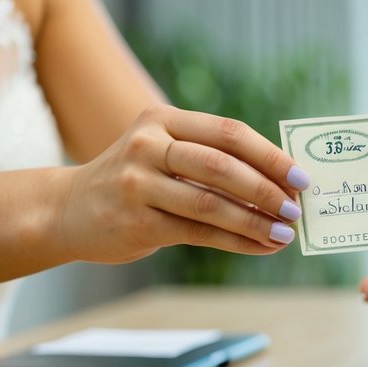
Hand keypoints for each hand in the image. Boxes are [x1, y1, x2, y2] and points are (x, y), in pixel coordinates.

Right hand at [58, 104, 307, 262]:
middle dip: (267, 189)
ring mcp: (138, 184)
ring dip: (256, 221)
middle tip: (297, 208)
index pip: (228, 133)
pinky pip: (198, 233)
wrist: (66, 211)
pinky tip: (261, 246)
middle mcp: (147, 146)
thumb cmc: (134, 181)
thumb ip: (211, 159)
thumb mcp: (163, 153)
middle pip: (222, 166)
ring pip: (211, 203)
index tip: (301, 177)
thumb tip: (280, 182)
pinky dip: (237, 240)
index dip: (270, 155)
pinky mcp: (136, 222)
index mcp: (162, 120)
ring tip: (286, 233)